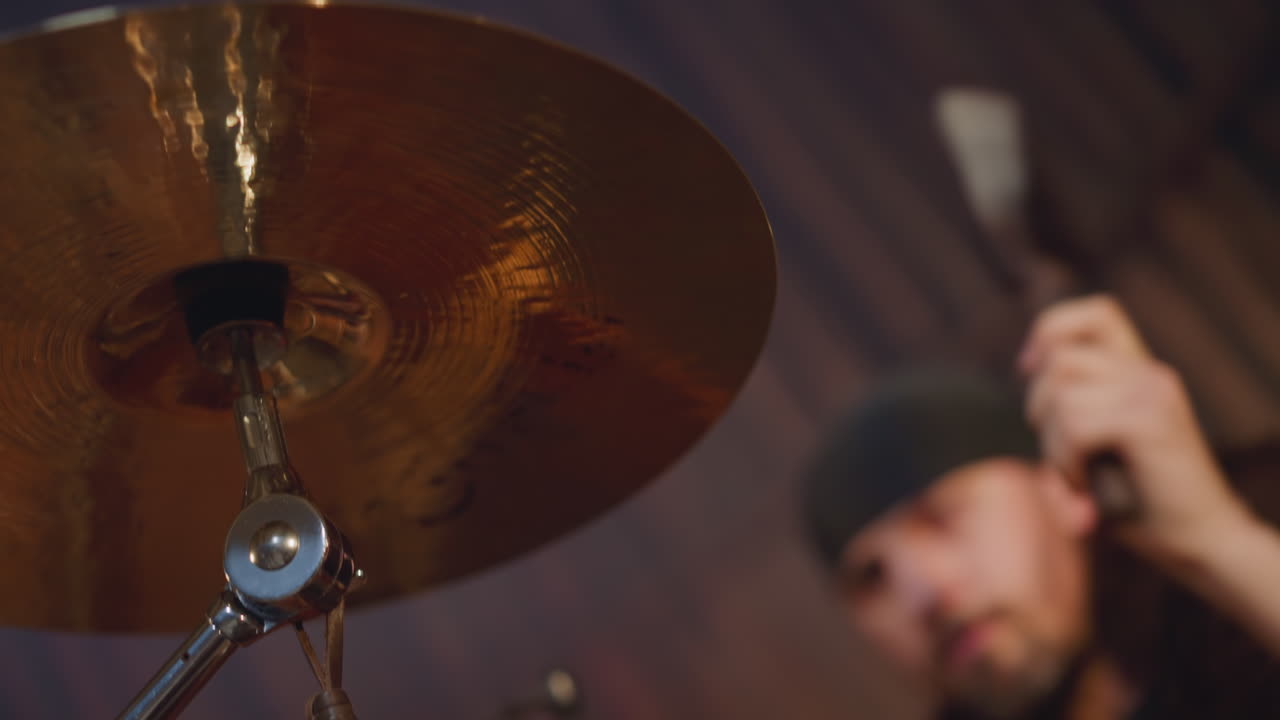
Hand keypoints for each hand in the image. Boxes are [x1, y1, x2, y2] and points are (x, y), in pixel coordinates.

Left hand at [1017, 294, 1251, 560]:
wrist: (1200, 544)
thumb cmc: (1140, 503)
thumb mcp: (1097, 443)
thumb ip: (1073, 403)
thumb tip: (1028, 366)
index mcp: (1141, 372)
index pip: (1097, 312)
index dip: (1051, 332)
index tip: (1029, 371)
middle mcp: (1150, 373)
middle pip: (1061, 358)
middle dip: (1040, 408)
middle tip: (1063, 456)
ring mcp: (1152, 393)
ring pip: (1061, 394)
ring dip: (1052, 443)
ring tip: (1077, 475)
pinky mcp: (1149, 421)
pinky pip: (1075, 426)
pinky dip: (1066, 461)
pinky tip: (1085, 486)